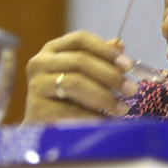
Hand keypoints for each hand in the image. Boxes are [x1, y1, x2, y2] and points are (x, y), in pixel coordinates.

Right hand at [23, 31, 138, 122]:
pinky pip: (70, 110)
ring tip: (122, 109)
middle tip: (131, 90)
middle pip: (80, 61)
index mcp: (53, 49)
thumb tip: (119, 44)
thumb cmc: (67, 98)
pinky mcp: (37, 109)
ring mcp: (36, 85)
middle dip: (110, 75)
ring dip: (104, 97)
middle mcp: (40, 62)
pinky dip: (92, 115)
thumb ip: (99, 59)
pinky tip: (105, 121)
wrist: (43, 127)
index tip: (128, 65)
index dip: (106, 50)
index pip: (81, 39)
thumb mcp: (83, 75)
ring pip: (75, 83)